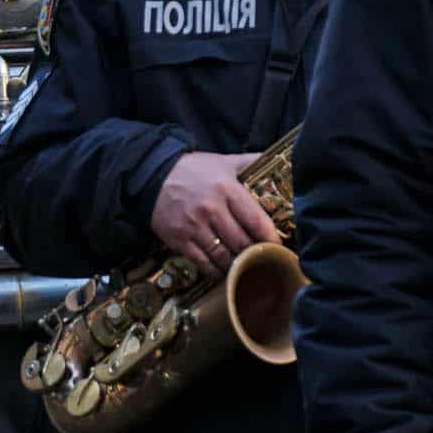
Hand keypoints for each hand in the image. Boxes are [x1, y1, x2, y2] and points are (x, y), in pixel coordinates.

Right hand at [152, 150, 281, 271]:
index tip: (277, 247)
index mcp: (227, 189)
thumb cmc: (192, 170)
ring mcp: (193, 227)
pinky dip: (215, 271)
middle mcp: (211, 209)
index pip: (257, 221)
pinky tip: (222, 271)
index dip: (270, 238)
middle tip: (263, 259)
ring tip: (244, 267)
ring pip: (224, 256)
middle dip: (255, 254)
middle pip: (242, 242)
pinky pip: (203, 263)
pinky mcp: (179, 240)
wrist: (151, 176)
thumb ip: (251, 163)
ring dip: (236, 265)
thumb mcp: (223, 161)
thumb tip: (280, 163)